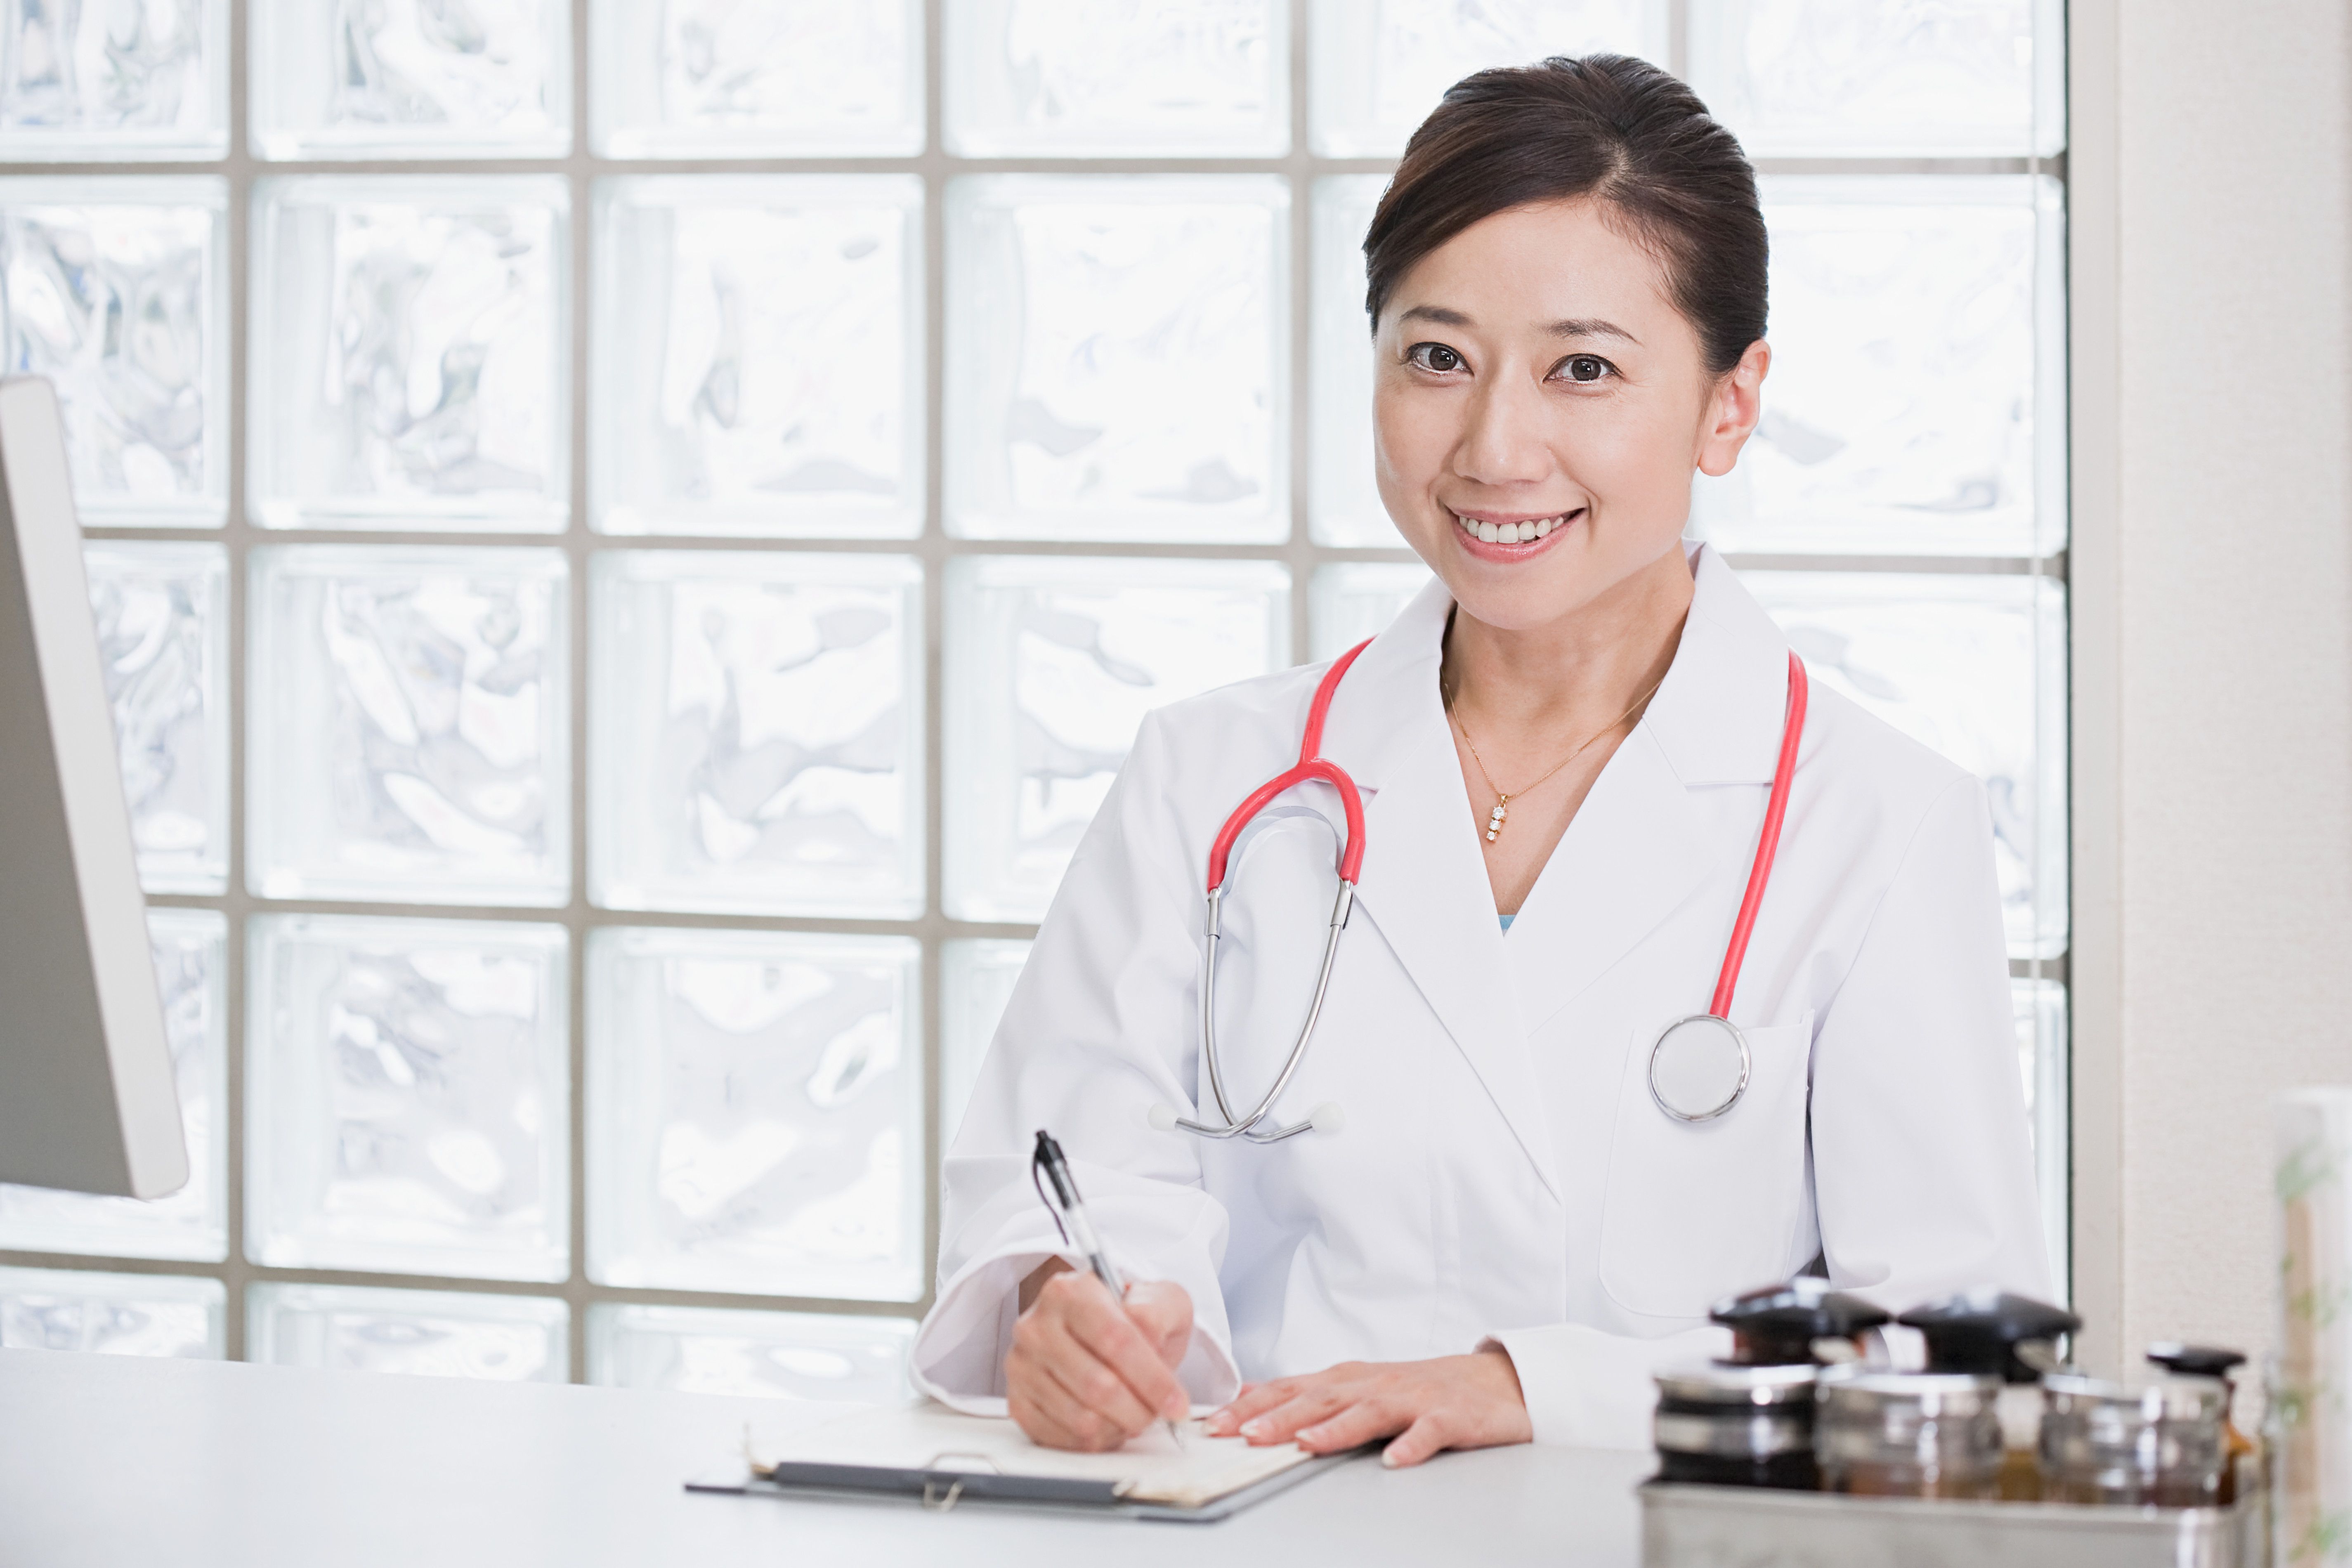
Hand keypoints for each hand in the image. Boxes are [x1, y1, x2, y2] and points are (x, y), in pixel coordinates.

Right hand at [1006, 1263, 1192, 1452]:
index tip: (1176, 1403)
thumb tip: (1148, 1336)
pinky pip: (1061, 1438)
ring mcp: (1021, 1365)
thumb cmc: (1132, 1318)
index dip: (1152, 1378)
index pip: (1114, 1339)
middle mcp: (1036, 1326)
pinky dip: (1095, 1441)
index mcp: (1070, 1291)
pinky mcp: (1017, 1400)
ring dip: (1119, 1427)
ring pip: (1081, 1419)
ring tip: (1132, 1414)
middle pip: (1098, 1385)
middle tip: (1157, 1413)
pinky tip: (1109, 1423)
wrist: (1099, 1332)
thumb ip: (1159, 1310)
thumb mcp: (1160, 1299)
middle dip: (1139, 1410)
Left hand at [1203, 1351, 1531, 1467]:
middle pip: (1321, 1399)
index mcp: (1349, 1380)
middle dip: (1280, 1416)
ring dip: (1336, 1427)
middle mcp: (1375, 1384)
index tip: (1217, 1425)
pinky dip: (1413, 1444)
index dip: (1253, 1407)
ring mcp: (1413, 1398)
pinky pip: (1430, 1431)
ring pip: (1369, 1411)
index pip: (1291, 1390)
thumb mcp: (1357, 1385)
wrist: (1494, 1382)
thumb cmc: (1419, 1388)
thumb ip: (1307, 1392)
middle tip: (1246, 1435)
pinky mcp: (1450, 1416)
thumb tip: (1251, 1394)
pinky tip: (1396, 1460)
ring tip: (1307, 1443)